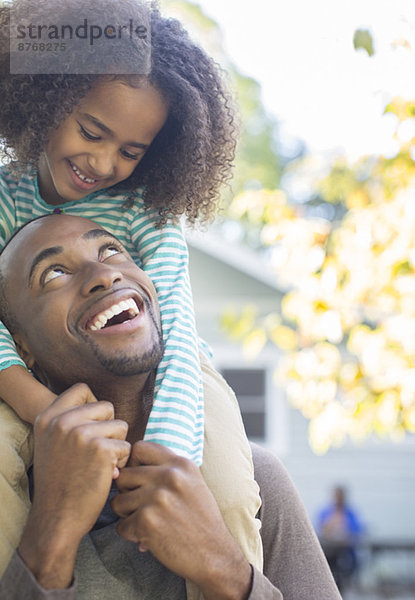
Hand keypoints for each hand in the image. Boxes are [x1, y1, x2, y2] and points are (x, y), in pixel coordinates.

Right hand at [19, 383, 130, 588]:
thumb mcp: (51, 444)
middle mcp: (62, 421)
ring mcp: (81, 433)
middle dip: (109, 429)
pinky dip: (121, 463)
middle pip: (107, 407)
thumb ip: (69, 421)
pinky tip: (106, 475)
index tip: (92, 426)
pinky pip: (126, 447)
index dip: (94, 406)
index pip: (81, 389)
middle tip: (96, 453)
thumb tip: (104, 405)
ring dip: (117, 446)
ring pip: (120, 426)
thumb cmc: (60, 482)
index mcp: (48, 417)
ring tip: (100, 465)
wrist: (56, 519)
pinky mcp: (100, 449)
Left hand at [112, 441, 251, 599]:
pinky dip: (131, 535)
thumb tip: (128, 465)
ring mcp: (158, 498)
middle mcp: (169, 476)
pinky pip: (121, 526)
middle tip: (139, 506)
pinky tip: (147, 537)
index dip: (133, 464)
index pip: (139, 448)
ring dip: (127, 515)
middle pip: (124, 475)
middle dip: (126, 492)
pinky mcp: (147, 521)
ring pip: (118, 501)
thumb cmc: (201, 520)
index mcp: (181, 463)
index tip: (138, 479)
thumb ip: (167, 469)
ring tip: (145, 522)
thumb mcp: (192, 482)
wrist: (215, 555)